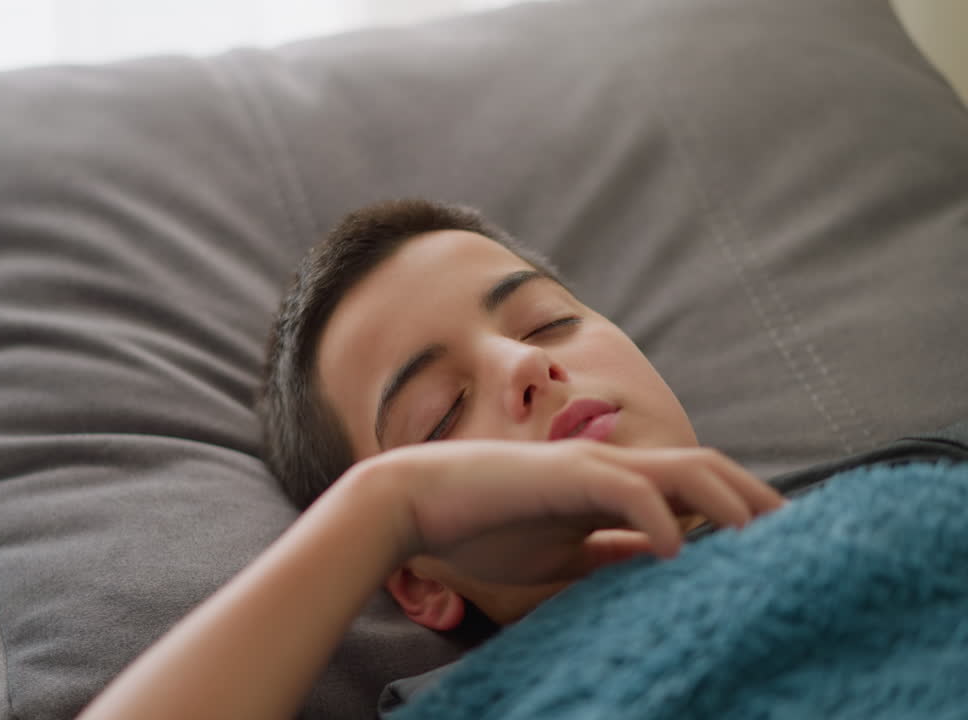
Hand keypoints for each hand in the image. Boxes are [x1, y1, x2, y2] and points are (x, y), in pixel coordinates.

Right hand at [353, 439, 783, 585]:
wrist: (417, 504)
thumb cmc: (483, 528)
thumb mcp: (560, 554)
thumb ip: (608, 553)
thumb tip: (659, 564)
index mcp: (612, 485)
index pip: (693, 489)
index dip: (740, 509)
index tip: (774, 545)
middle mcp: (611, 466)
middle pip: (705, 468)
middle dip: (756, 499)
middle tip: (797, 538)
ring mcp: (590, 466)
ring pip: (681, 470)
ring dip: (728, 501)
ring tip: (761, 537)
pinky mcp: (564, 476)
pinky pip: (626, 491)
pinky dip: (658, 519)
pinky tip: (674, 552)